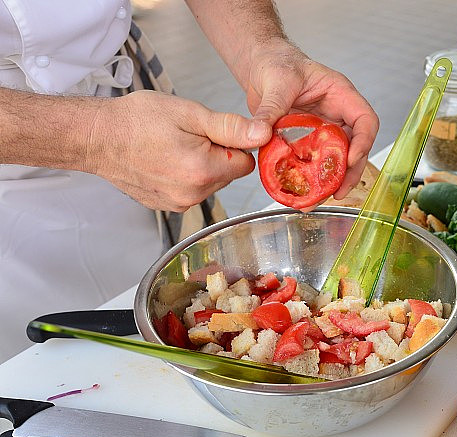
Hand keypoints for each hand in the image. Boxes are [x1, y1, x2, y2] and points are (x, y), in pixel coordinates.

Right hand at [88, 90, 267, 211]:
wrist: (95, 137)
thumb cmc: (135, 121)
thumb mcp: (189, 114)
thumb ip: (231, 128)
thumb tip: (264, 134)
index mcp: (202, 171)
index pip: (246, 163)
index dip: (234, 144)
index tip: (213, 132)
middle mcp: (192, 195)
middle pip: (228, 174)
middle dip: (217, 155)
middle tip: (188, 136)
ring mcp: (178, 204)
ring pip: (210, 183)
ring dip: (201, 165)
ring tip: (173, 147)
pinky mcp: (166, 206)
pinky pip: (191, 190)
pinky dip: (184, 176)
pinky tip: (164, 160)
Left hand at [243, 40, 378, 206]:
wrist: (261, 67)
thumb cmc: (278, 63)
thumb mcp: (276, 82)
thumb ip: (269, 108)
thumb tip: (260, 133)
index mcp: (340, 95)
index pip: (365, 120)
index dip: (363, 142)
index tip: (351, 160)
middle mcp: (337, 115)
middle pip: (356, 147)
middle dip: (349, 172)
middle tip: (338, 192)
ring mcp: (325, 130)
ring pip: (338, 158)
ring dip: (331, 180)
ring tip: (318, 198)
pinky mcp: (309, 141)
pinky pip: (315, 162)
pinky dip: (311, 177)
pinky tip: (303, 191)